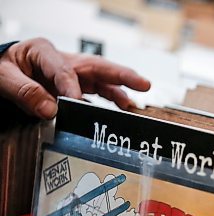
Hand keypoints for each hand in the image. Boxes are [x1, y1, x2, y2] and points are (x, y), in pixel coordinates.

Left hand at [0, 38, 150, 118]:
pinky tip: (121, 108)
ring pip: (101, 80)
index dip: (71, 86)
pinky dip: (110, 100)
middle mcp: (64, 61)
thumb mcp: (4, 77)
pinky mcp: (74, 86)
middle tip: (143, 84)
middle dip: (122, 76)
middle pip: (97, 67)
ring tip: (132, 104)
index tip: (76, 101)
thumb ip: (24, 92)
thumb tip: (50, 109)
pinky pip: (96, 93)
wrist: (1, 70)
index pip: (64, 69)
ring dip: (120, 91)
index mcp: (44, 51)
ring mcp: (72, 74)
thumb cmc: (3, 68)